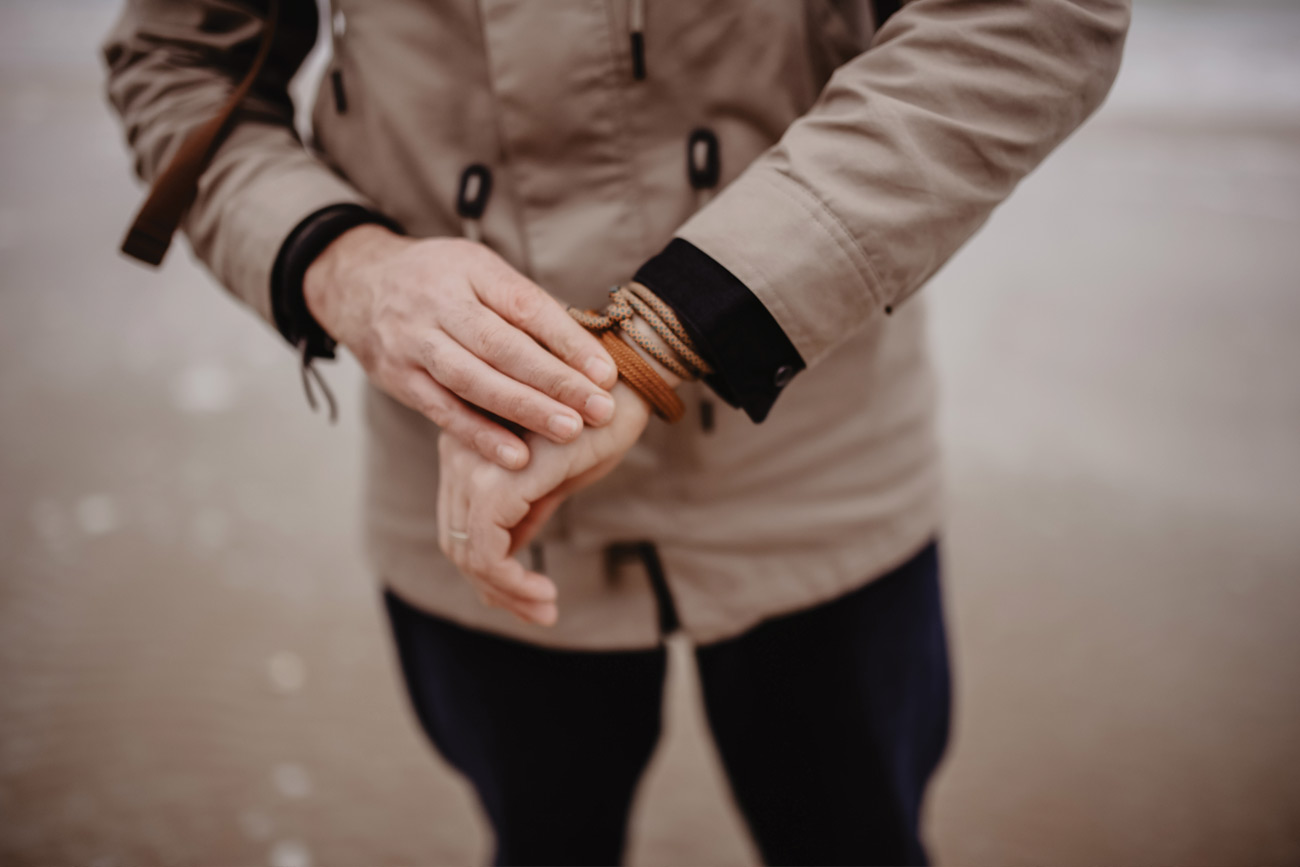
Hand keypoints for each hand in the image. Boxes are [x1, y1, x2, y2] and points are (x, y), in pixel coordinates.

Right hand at [304, 225, 618, 468]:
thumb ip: (524, 305)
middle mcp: (438, 303)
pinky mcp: (399, 378)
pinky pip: (443, 411)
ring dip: (524, 409)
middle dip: (555, 381)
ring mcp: (413, 342)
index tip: (606, 372)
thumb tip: (587, 344)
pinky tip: (516, 456)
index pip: (525, 305)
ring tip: (569, 431)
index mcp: (470, 270)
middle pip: (502, 346)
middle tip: (599, 408)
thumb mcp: (479, 271)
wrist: (358, 284)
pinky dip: (480, 435)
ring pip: (474, 380)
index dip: (567, 340)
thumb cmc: (441, 281)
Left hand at [437, 382, 652, 625]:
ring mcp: (473, 465)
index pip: (460, 522)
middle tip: (542, 612)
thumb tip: (509, 558)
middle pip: (458, 541)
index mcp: (468, 446)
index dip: (489, 569)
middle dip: (496, 588)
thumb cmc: (599, 417)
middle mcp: (458, 452)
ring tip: (546, 608)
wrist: (628, 378)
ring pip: (469, 552)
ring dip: (508, 591)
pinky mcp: (499, 481)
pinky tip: (546, 592)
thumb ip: (524, 511)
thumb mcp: (555, 475)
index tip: (531, 597)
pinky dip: (511, 581)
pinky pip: (488, 549)